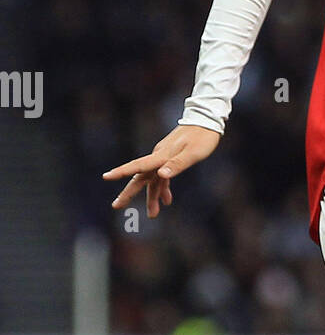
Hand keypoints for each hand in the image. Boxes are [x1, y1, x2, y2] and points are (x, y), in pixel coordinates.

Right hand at [102, 124, 220, 217]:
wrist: (207, 120)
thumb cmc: (203, 137)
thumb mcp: (193, 153)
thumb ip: (177, 164)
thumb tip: (161, 175)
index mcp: (162, 156)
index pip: (139, 166)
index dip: (122, 172)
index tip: (106, 176)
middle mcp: (159, 157)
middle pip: (140, 177)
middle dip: (129, 192)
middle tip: (116, 206)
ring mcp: (163, 158)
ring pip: (153, 180)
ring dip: (152, 197)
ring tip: (153, 214)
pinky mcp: (170, 158)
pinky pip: (162, 176)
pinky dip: (163, 188)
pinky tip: (167, 200)